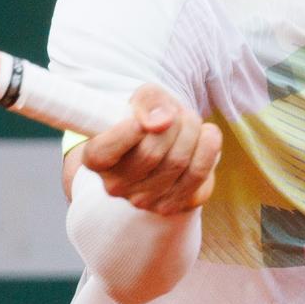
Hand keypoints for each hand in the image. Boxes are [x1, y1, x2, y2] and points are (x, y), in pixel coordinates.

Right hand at [77, 84, 221, 214]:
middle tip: (177, 113)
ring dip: (192, 130)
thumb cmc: (148, 117)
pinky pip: (198, 174)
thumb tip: (162, 122)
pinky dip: (209, 147)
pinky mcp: (171, 205)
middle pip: (151, 152)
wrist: (167, 140)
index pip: (105, 151)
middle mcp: (115, 186)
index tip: (144, 117)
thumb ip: (148, 102)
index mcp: (95, 159)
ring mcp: (143, 200)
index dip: (129, 130)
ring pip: (177, 161)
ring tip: (190, 121)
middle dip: (173, 122)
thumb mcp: (143, 99)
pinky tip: (206, 135)